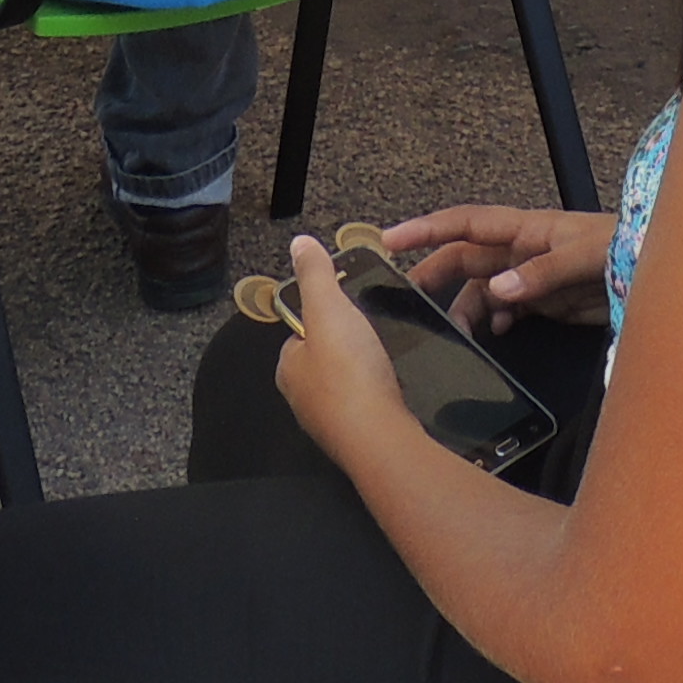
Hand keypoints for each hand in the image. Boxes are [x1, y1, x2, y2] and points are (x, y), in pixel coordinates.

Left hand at [272, 235, 419, 473]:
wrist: (379, 438)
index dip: (323, 315)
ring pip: (347, 384)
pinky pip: (366, 406)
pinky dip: (379, 394)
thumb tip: (299, 243)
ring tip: (386, 357)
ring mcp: (329, 422)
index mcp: (288, 368)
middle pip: (325, 359)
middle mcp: (302, 399)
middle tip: (373, 332)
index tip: (348, 308)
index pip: (300, 333)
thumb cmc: (348, 373)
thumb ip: (315, 275)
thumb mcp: (330, 308)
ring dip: (365, 370)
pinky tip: (394, 386)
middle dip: (347, 345)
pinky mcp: (357, 438)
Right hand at [382, 203, 614, 332]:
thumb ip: (541, 273)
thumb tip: (498, 291)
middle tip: (406, 301)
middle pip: (465, 259)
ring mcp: (531, 275)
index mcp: (525, 229)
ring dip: (468, 309)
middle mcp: (521, 250)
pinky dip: (498, 320)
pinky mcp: (545, 299)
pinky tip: (499, 333)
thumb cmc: (622, 248)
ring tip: (458, 333)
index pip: (465, 224)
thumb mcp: (582, 257)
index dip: (427, 229)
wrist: (655, 271)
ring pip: (483, 290)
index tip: (390, 240)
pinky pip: (508, 308)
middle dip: (435, 275)